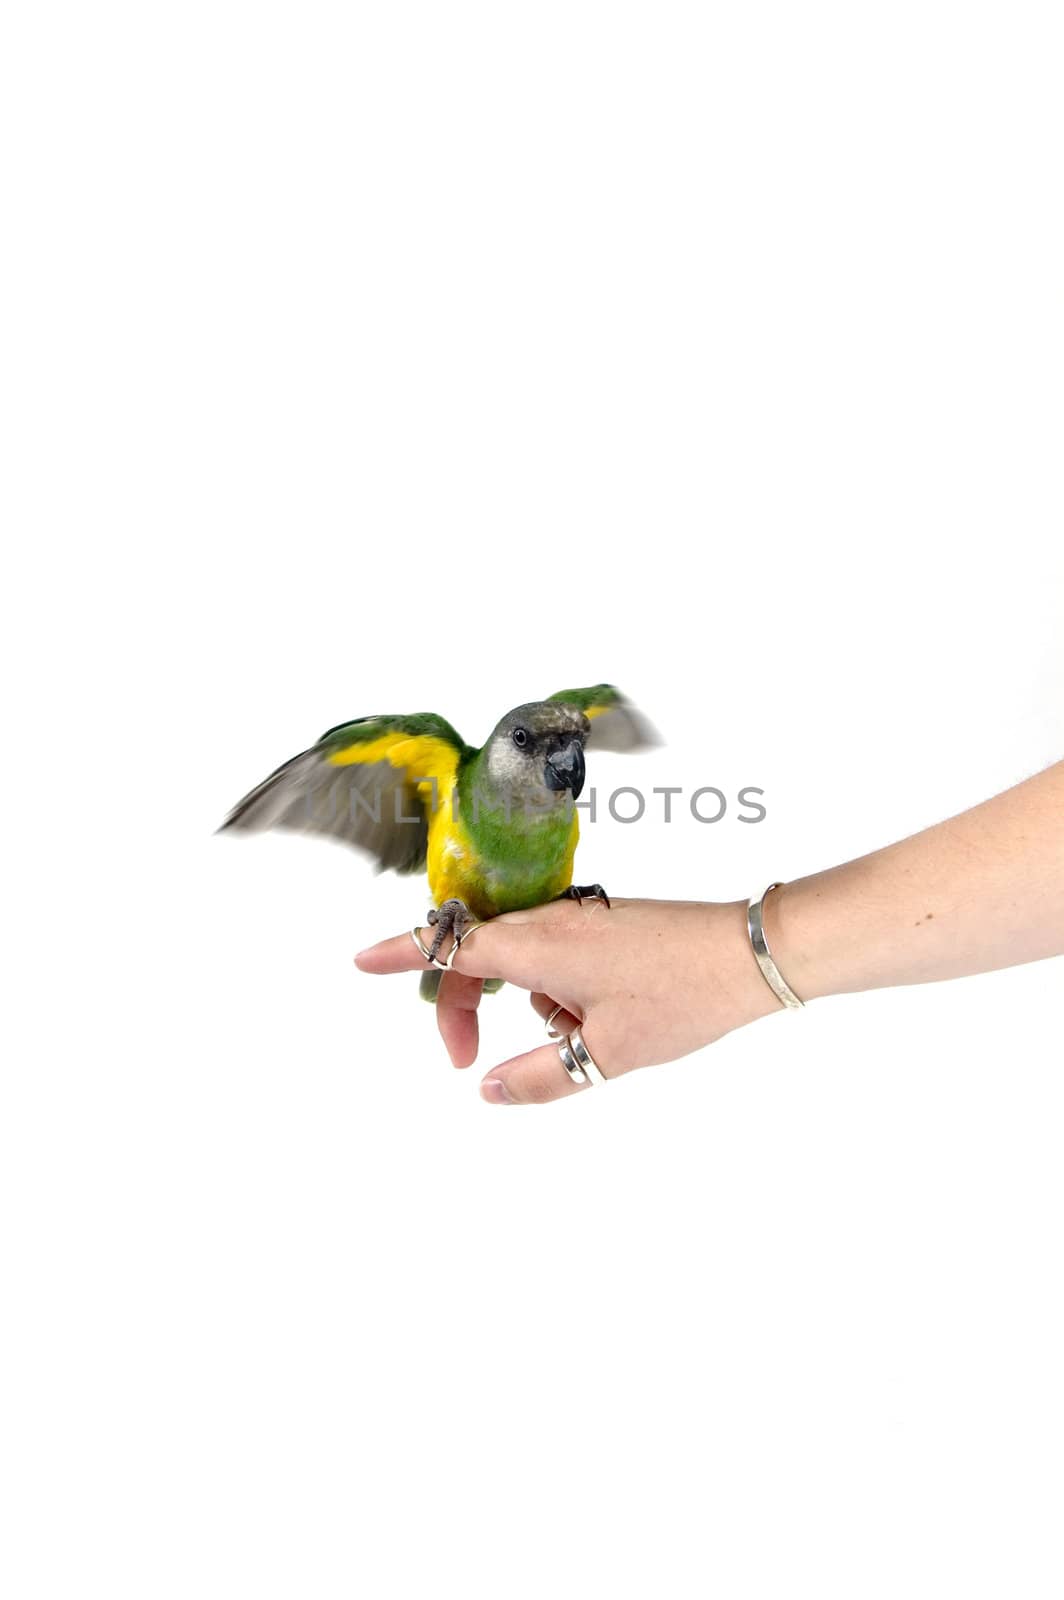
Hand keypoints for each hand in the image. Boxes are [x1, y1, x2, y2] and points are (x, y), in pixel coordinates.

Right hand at [355, 898, 778, 1104]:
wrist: (752, 954)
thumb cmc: (680, 997)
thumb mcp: (605, 1054)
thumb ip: (539, 1076)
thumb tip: (490, 1090)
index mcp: (538, 945)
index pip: (449, 947)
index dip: (399, 956)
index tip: (359, 963)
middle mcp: (551, 923)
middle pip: (479, 959)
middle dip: (465, 1008)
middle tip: (466, 1062)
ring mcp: (580, 922)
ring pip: (527, 967)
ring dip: (537, 1008)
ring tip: (595, 1038)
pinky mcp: (606, 928)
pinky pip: (561, 964)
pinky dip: (567, 997)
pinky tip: (614, 1020)